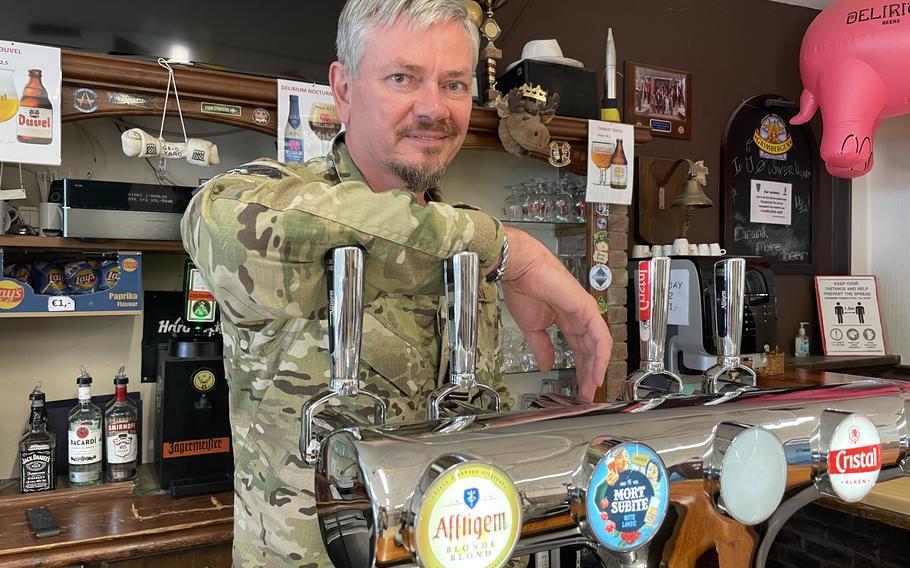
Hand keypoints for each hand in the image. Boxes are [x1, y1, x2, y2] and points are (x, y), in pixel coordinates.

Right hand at [501, 227, 611, 400]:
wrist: (519, 269)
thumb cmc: (522, 288)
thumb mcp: (531, 327)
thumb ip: (541, 347)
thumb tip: (545, 365)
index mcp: (566, 319)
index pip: (579, 349)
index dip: (580, 370)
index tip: (577, 389)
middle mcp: (579, 316)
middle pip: (590, 351)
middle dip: (588, 374)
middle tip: (586, 395)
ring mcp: (585, 312)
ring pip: (599, 346)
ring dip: (596, 369)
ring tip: (591, 388)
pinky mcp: (587, 308)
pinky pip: (600, 336)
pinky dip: (601, 356)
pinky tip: (596, 372)